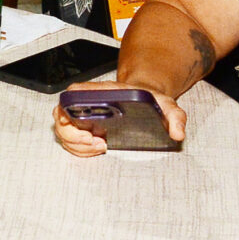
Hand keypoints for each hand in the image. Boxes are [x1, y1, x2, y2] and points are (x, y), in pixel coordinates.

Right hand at [51, 82, 186, 157]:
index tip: (88, 132)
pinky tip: (96, 148)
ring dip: (76, 145)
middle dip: (73, 137)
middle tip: (95, 144)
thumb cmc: (149, 99)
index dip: (69, 113)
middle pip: (61, 117)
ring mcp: (82, 114)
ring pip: (63, 131)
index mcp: (100, 91)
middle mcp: (86, 101)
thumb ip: (174, 116)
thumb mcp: (166, 104)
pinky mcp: (83, 126)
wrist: (145, 98)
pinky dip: (79, 148)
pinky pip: (70, 139)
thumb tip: (177, 132)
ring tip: (98, 147)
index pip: (72, 94)